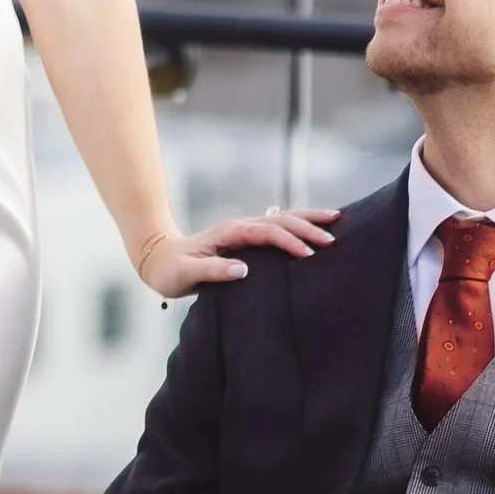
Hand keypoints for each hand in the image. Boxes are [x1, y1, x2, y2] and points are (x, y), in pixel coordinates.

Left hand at [134, 206, 338, 295]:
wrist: (157, 259)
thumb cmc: (170, 270)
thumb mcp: (186, 275)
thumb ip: (213, 272)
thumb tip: (244, 269)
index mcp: (230, 233)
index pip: (267, 233)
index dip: (289, 242)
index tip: (309, 256)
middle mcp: (241, 226)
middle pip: (282, 219)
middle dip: (309, 226)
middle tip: (334, 237)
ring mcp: (245, 230)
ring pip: (283, 218)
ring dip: (309, 219)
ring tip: (336, 220)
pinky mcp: (247, 237)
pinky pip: (278, 227)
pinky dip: (299, 225)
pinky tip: (314, 228)